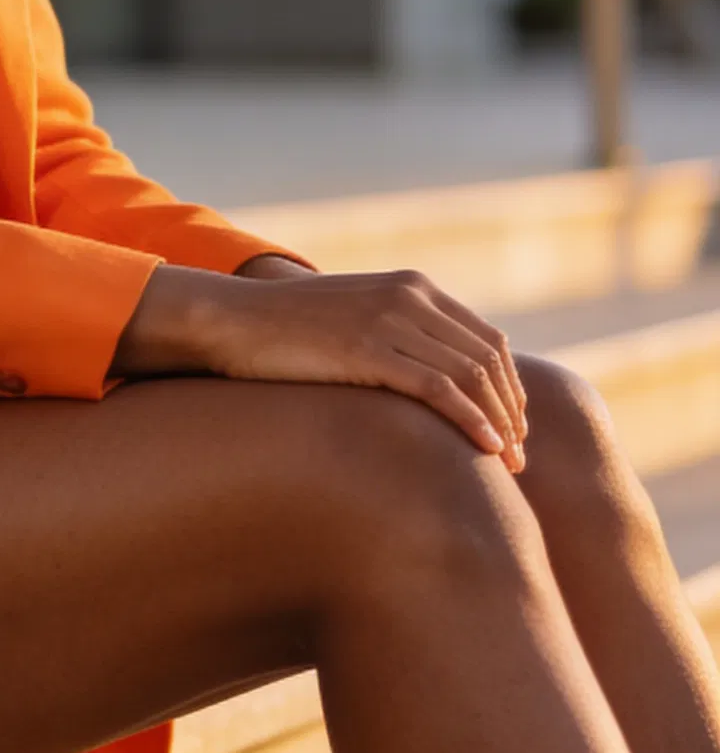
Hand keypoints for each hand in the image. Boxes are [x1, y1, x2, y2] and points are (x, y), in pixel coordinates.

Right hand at [111, 260, 527, 468]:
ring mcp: (390, 320)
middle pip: (488, 360)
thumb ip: (392, 337)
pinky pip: (440, 389)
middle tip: (521, 456)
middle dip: (511, 411)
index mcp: (412, 287)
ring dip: (499, 423)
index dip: (508, 388)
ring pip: (471, 376)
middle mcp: (410, 297)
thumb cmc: (285, 333)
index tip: (513, 428)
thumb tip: (420, 381)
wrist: (232, 321)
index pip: (485, 340)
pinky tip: (486, 450)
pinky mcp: (369, 349)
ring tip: (511, 465)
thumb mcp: (353, 322)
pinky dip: (471, 421)